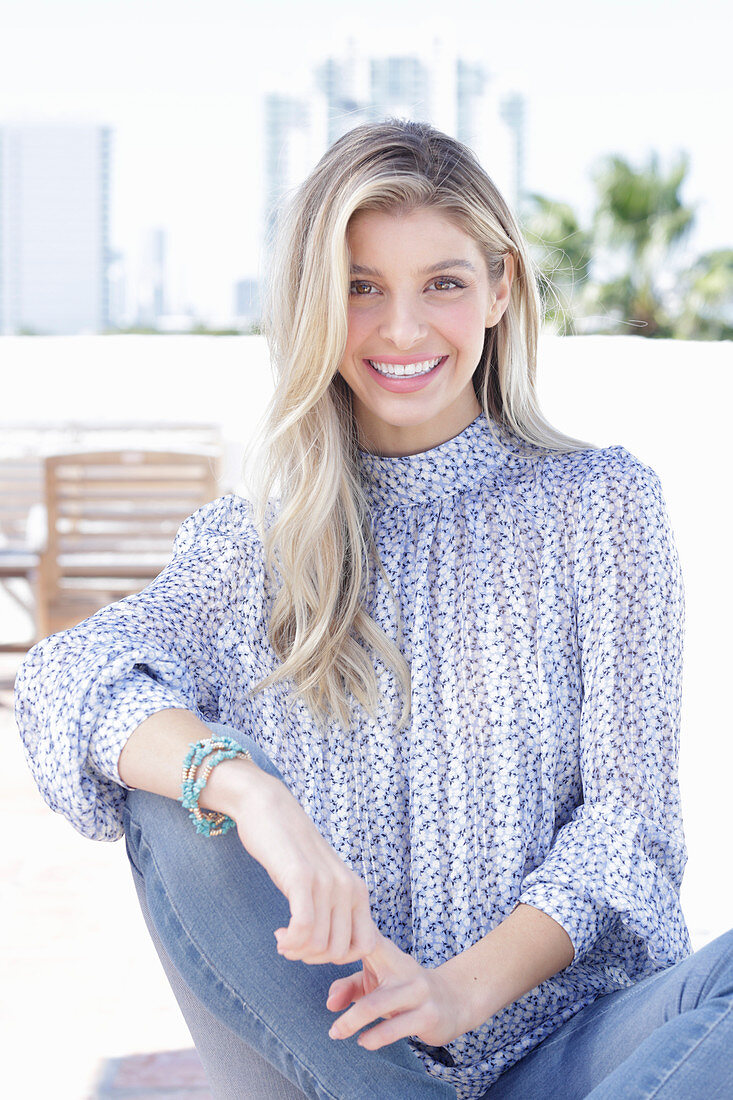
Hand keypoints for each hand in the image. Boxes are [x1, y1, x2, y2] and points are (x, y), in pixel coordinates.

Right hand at [229, 767, 377, 965]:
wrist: (269, 807)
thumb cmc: (292, 849)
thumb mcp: (322, 880)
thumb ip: (334, 907)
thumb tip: (333, 949)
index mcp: (357, 889)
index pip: (366, 945)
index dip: (338, 958)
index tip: (315, 949)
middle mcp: (348, 886)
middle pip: (339, 951)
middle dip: (313, 958)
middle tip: (293, 946)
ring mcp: (326, 881)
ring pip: (319, 945)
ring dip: (296, 951)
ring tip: (283, 938)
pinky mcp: (301, 877)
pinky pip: (303, 928)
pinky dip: (290, 942)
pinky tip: (279, 935)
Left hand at [326, 930, 472, 1049]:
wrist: (453, 1000)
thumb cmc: (404, 988)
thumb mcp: (376, 981)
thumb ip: (349, 986)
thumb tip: (329, 1004)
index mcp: (389, 954)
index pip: (365, 939)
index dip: (343, 941)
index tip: (316, 952)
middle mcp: (405, 968)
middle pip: (364, 981)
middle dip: (343, 1006)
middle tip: (330, 1029)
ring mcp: (418, 991)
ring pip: (376, 1006)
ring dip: (352, 1023)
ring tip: (337, 1034)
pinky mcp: (428, 1014)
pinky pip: (395, 1028)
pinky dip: (376, 1037)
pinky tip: (364, 1041)